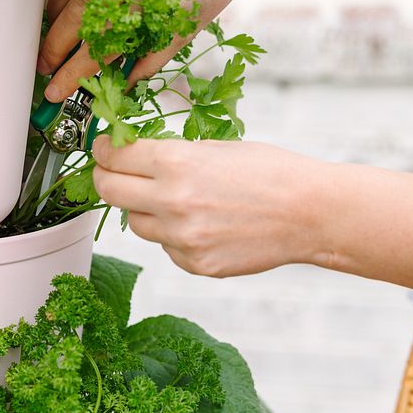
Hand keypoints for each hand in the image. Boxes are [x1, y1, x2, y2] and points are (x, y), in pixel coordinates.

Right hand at [38, 0, 259, 101]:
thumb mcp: (185, 30)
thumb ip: (149, 59)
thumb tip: (120, 85)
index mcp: (147, 6)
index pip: (97, 49)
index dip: (71, 74)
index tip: (55, 91)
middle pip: (73, 16)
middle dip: (53, 47)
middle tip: (45, 66)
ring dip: (53, 12)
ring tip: (51, 33)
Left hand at [91, 136, 324, 276]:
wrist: (310, 213)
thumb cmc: (271, 172)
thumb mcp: (217, 148)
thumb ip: (173, 156)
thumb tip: (135, 157)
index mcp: (177, 163)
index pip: (113, 156)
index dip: (103, 150)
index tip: (103, 149)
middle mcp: (172, 202)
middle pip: (108, 191)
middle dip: (106, 178)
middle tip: (112, 173)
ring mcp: (182, 238)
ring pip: (136, 223)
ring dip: (144, 210)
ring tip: (178, 201)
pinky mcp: (195, 264)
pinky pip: (165, 248)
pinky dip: (174, 236)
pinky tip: (204, 224)